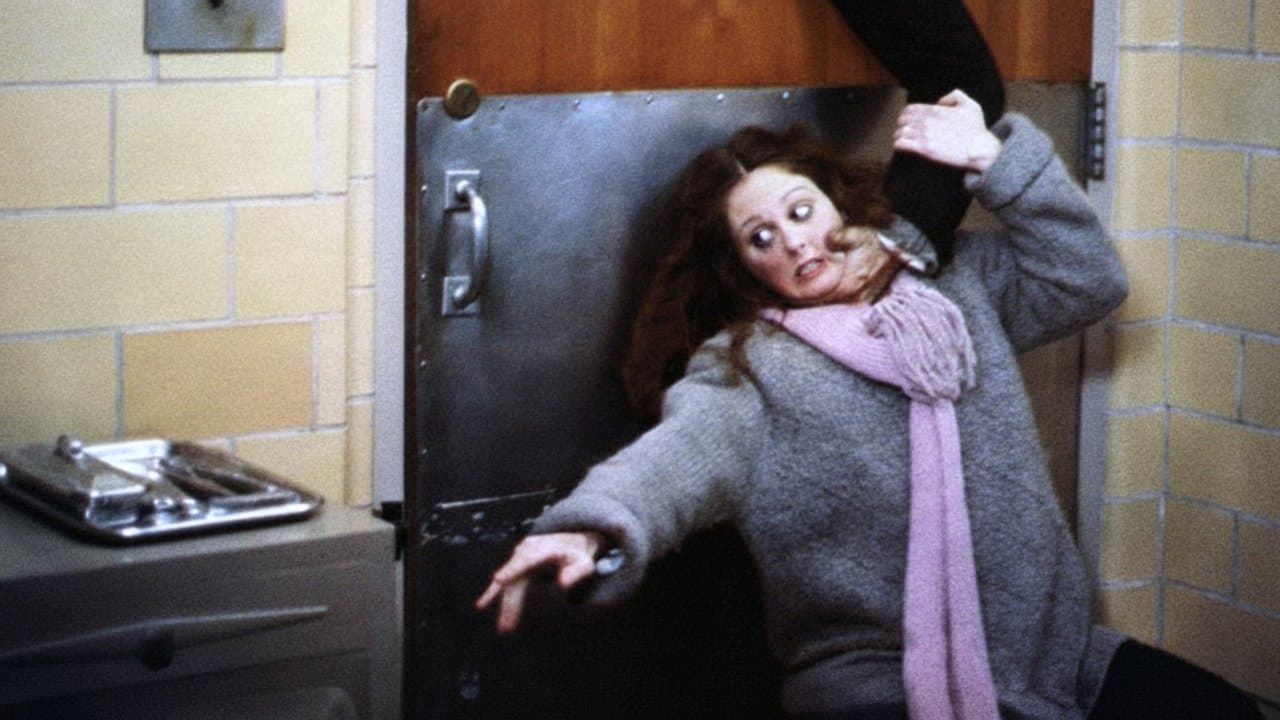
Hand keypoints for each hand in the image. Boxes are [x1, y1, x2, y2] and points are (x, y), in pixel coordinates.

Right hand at [475, 531, 603, 633]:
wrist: (572, 542)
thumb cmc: (578, 555)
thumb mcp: (585, 562)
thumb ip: (577, 572)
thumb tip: (563, 585)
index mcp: (543, 548)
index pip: (525, 560)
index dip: (511, 570)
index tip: (498, 579)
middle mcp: (527, 552)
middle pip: (515, 579)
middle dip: (510, 603)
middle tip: (507, 626)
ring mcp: (520, 558)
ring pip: (509, 584)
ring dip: (505, 606)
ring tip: (504, 628)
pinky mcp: (517, 565)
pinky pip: (506, 582)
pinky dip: (494, 593)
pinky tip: (481, 604)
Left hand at [893, 89, 1001, 172]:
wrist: (979, 148)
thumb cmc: (976, 129)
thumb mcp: (970, 104)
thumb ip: (955, 95)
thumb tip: (940, 101)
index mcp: (935, 110)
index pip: (910, 109)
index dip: (906, 115)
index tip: (908, 121)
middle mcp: (927, 121)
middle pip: (902, 120)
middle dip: (901, 125)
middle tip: (904, 131)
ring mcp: (924, 135)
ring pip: (899, 132)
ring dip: (898, 136)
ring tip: (901, 140)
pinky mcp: (924, 149)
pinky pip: (901, 144)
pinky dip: (898, 145)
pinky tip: (902, 147)